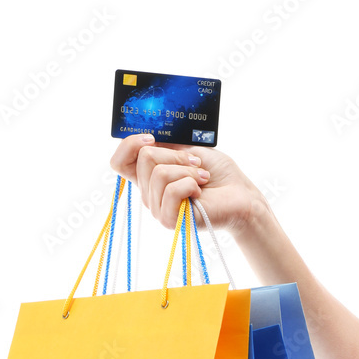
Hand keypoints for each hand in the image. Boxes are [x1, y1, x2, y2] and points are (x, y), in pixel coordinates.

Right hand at [109, 134, 269, 237]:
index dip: (129, 144)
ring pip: (159, 173)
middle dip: (176, 154)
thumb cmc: (218, 174)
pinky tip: (200, 192)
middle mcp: (149, 195)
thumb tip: (145, 139)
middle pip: (144, 159)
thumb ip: (165, 146)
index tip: (152, 138)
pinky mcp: (170, 220)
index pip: (118, 163)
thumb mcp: (189, 150)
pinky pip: (172, 190)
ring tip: (202, 179)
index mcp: (149, 178)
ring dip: (188, 170)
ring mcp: (158, 209)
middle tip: (196, 164)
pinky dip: (191, 183)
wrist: (240, 195)